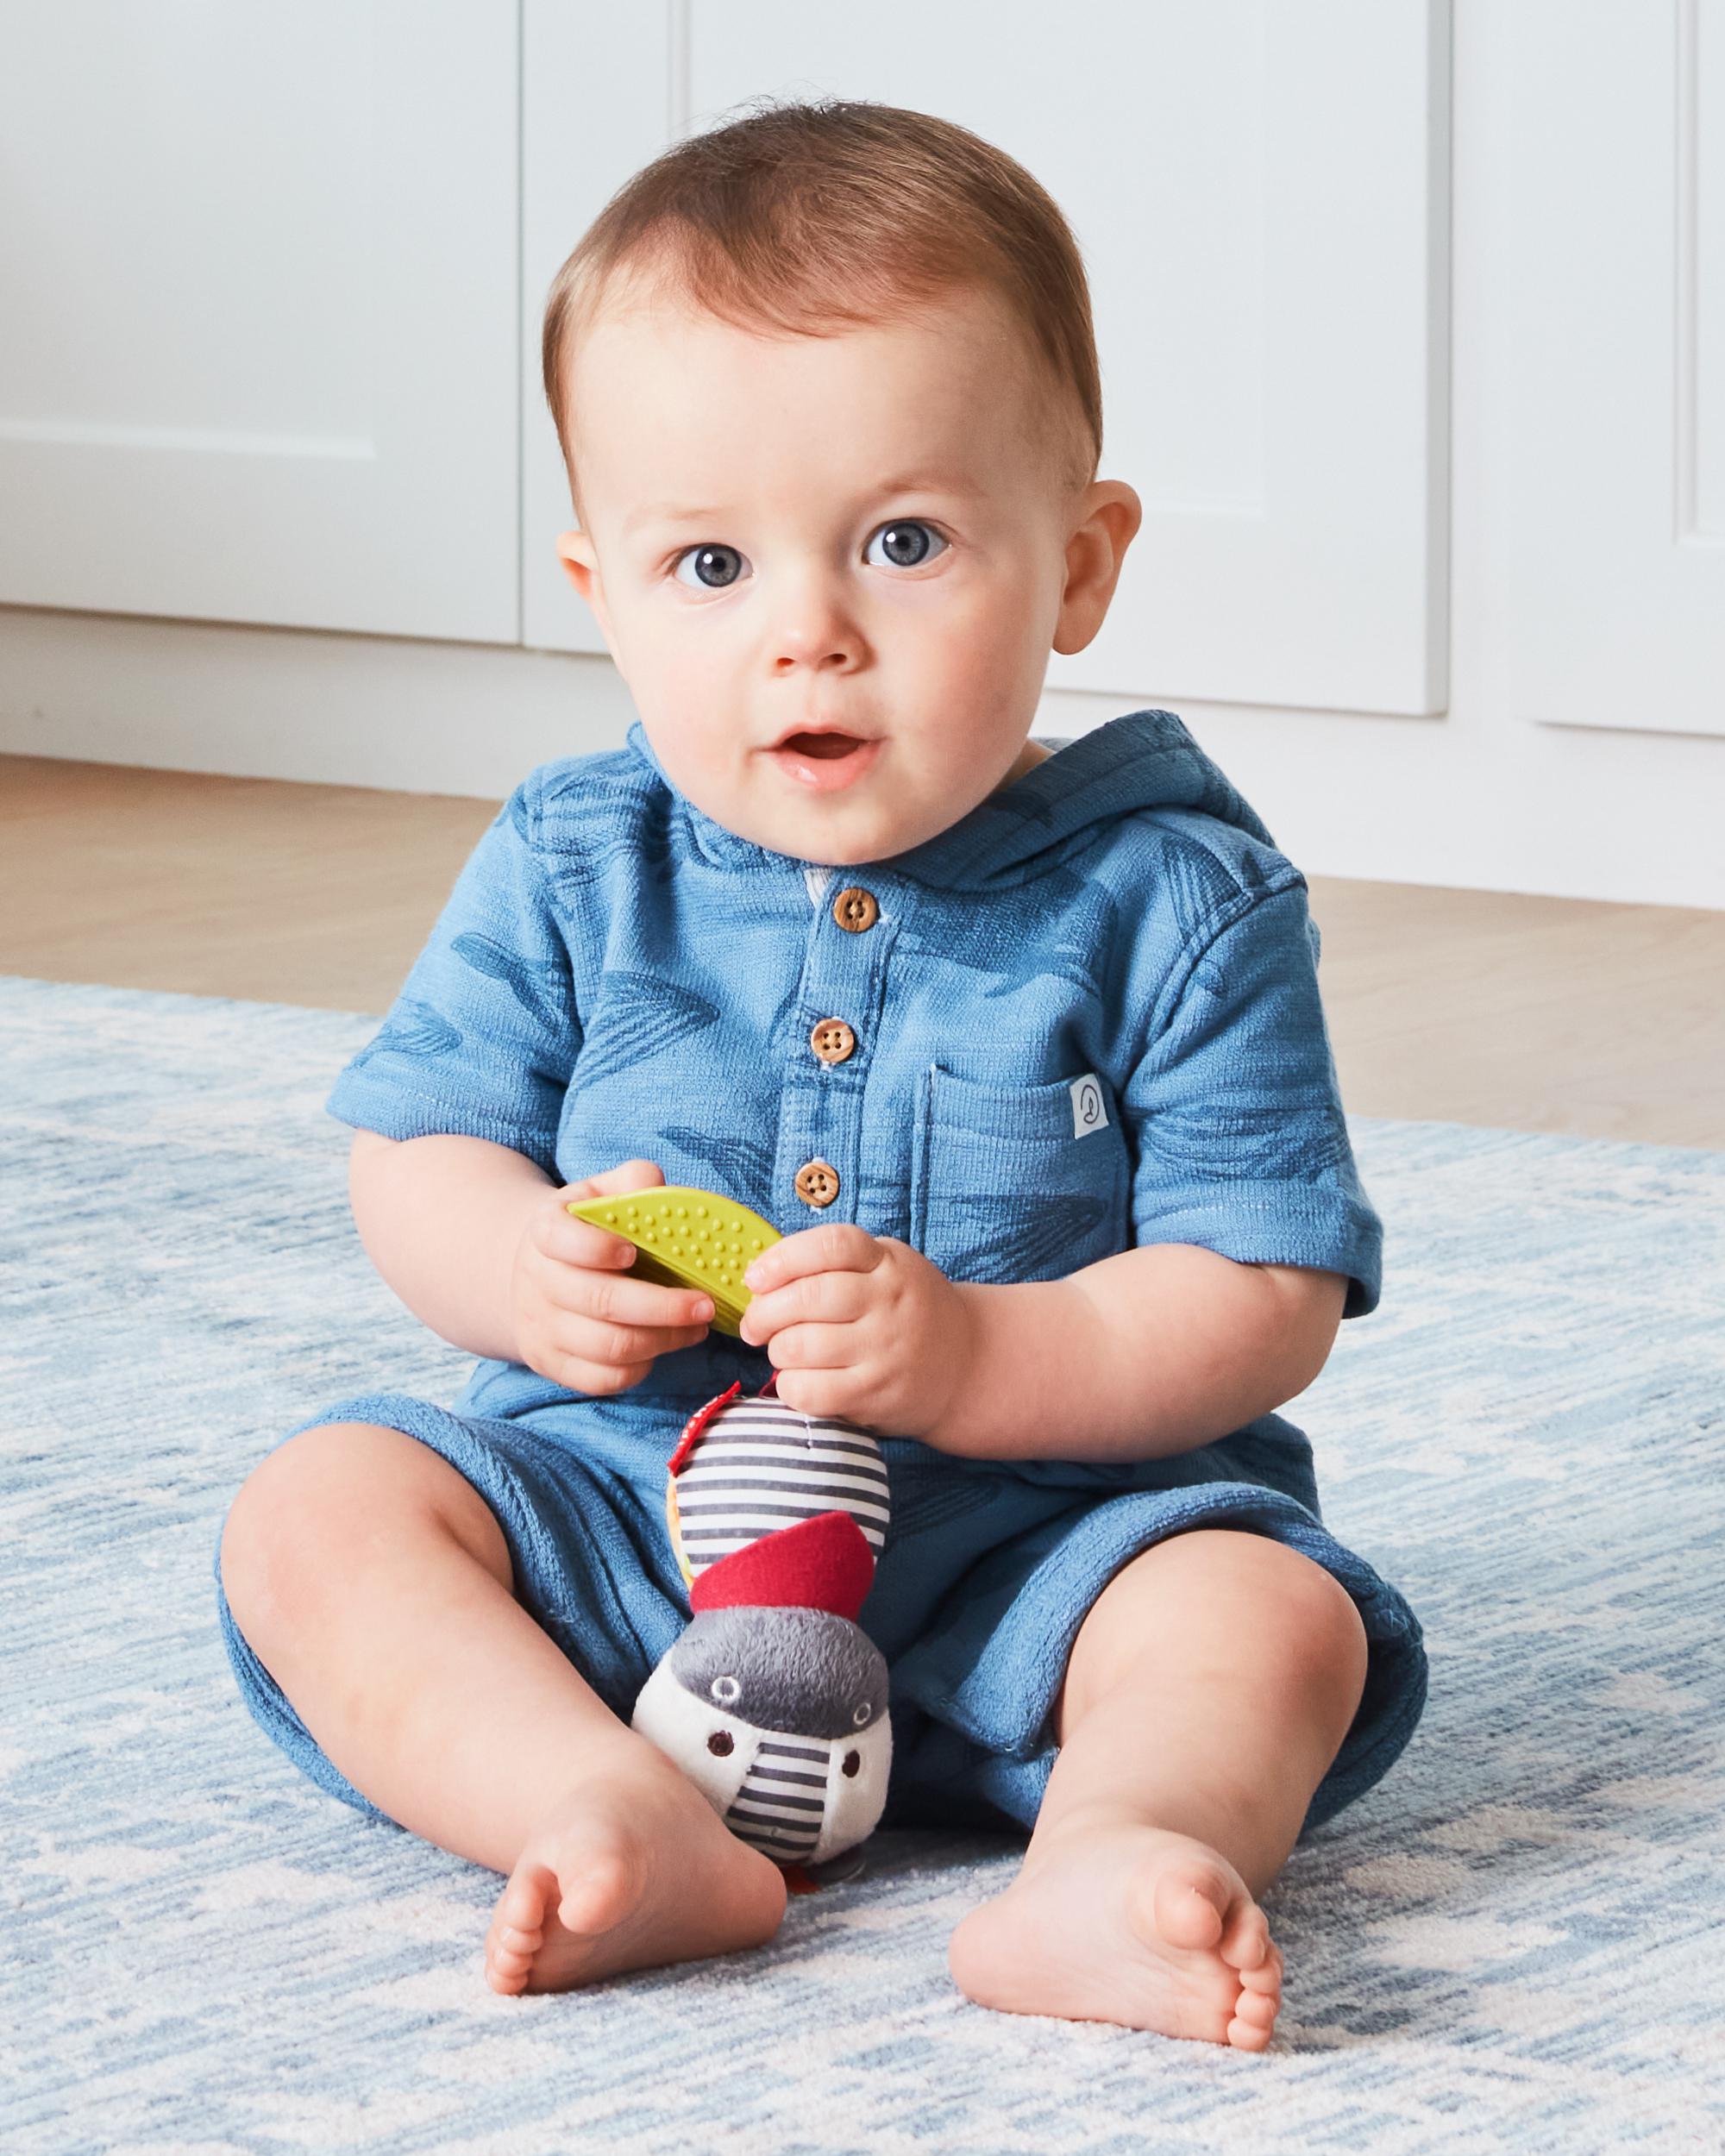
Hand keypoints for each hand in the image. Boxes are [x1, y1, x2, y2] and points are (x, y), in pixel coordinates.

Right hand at [509, 1160, 713, 1395]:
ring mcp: (542, 1329)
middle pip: (600, 1302)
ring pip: (607, 1347)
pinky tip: (664, 1345)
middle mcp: (537, 1282)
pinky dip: (640, 1367)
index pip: (562, 1240)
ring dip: (662, 1339)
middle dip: (661, 1306)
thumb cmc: (584, 1229)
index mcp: (546, 1232)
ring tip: (697, 1326)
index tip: (634, 1251)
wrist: (534, 1273)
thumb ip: (630, 1182)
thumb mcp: (599, 1194)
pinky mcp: (553, 1365)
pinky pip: (602, 1380)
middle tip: (704, 1304)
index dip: (597, 1248)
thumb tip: (656, 1183)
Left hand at [736, 1223, 975, 1439]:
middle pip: (808, 1297)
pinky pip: (810, 1391)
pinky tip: (796, 1379)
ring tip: (781, 1350)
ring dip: (776, 1349)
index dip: (783, 1258)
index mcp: (889, 1263)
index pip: (831, 1245)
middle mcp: (889, 1303)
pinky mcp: (874, 1395)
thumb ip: (838, 1264)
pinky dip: (789, 1385)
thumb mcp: (889, 1268)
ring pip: (800, 1346)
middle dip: (764, 1311)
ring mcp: (884, 1351)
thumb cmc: (909, 1310)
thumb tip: (764, 1276)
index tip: (756, 1277)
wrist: (966, 1366)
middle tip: (755, 1323)